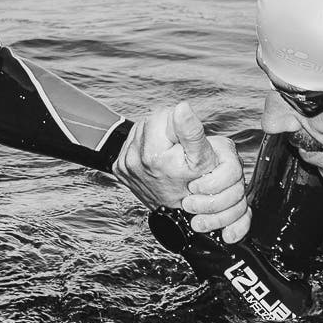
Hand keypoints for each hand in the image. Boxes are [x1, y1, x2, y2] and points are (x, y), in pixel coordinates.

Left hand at [114, 102, 249, 242]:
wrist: (178, 216)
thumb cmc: (196, 187)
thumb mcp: (203, 160)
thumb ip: (192, 131)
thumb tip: (182, 107)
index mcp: (153, 155)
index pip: (163, 114)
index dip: (179, 123)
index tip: (184, 142)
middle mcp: (132, 159)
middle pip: (149, 120)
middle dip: (166, 130)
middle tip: (177, 150)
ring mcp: (124, 165)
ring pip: (140, 130)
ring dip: (155, 138)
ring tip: (168, 156)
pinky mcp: (119, 169)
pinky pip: (132, 145)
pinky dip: (144, 149)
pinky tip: (156, 162)